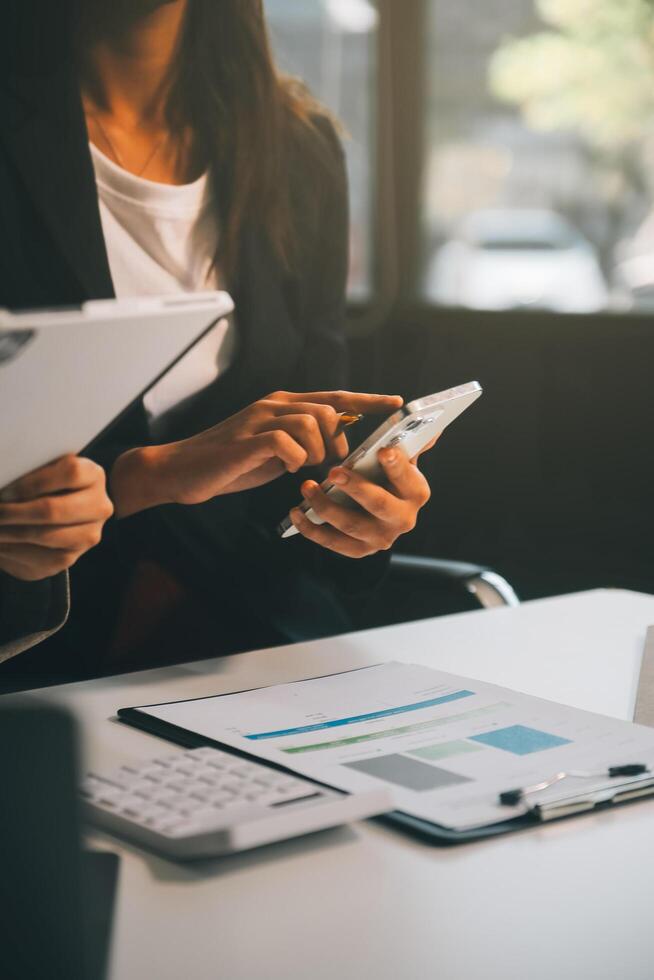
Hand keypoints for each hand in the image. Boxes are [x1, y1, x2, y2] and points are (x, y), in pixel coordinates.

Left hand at [0, 456, 113, 581]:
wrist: (53, 517)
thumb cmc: (42, 487)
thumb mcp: (41, 471)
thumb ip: (30, 470)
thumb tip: (5, 478)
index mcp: (94, 476)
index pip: (71, 472)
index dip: (34, 482)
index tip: (6, 490)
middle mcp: (99, 506)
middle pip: (54, 509)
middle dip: (14, 512)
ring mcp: (88, 534)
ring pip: (45, 535)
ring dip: (9, 533)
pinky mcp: (72, 557)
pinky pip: (39, 557)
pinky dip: (12, 550)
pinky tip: (0, 542)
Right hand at [110, 390, 403, 516]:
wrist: (183, 470)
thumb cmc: (231, 462)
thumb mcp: (275, 450)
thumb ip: (302, 442)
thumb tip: (335, 447)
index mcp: (283, 405)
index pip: (334, 398)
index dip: (367, 401)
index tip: (396, 404)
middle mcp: (274, 405)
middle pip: (328, 409)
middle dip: (338, 440)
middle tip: (327, 463)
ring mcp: (260, 419)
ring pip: (311, 422)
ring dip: (316, 452)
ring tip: (303, 469)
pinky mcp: (248, 439)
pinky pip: (288, 443)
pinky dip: (294, 460)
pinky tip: (285, 470)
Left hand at [289, 441, 434, 557]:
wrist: (381, 514)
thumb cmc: (387, 476)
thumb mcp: (402, 458)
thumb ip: (413, 439)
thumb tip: (433, 421)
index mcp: (416, 492)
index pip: (408, 478)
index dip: (397, 466)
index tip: (383, 450)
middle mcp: (403, 519)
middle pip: (380, 505)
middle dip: (357, 488)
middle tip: (334, 471)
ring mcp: (380, 538)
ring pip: (352, 525)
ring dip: (326, 506)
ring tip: (307, 487)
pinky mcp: (359, 550)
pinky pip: (333, 543)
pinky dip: (312, 529)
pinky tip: (297, 512)